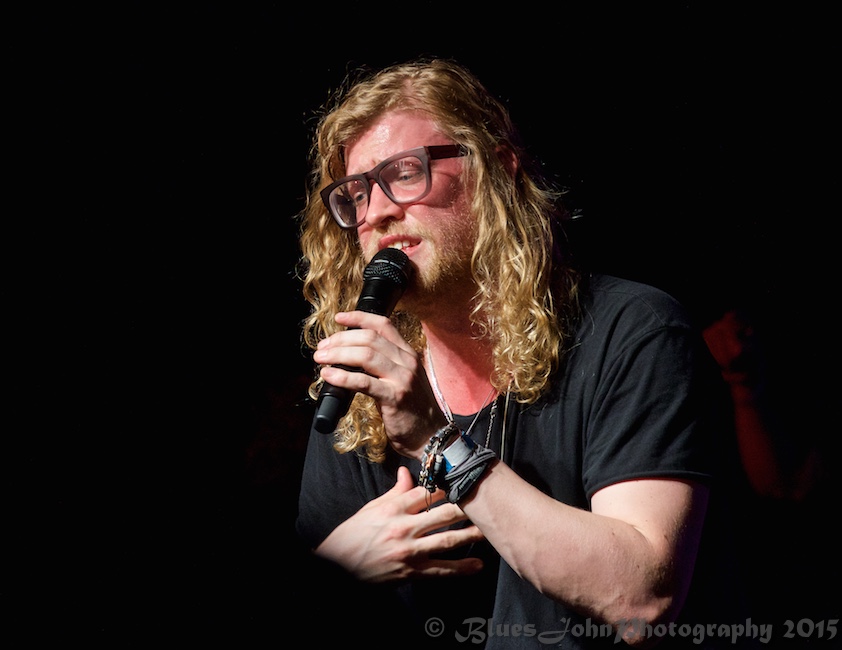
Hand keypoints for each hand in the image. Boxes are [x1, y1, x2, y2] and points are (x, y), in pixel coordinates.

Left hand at [313, 310, 446, 457]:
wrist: (430, 435)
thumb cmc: (411, 409)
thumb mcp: (402, 378)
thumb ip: (384, 365)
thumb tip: (349, 358)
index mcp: (408, 354)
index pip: (383, 325)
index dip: (359, 318)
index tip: (339, 318)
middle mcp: (407, 361)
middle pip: (369, 338)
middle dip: (341, 339)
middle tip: (322, 347)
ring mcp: (402, 378)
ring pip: (365, 355)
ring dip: (338, 354)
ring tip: (321, 359)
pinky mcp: (394, 397)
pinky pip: (363, 382)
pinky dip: (342, 377)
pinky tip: (329, 376)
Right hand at [315, 467, 484, 582]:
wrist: (336, 566)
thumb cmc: (352, 536)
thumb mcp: (371, 509)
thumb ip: (394, 493)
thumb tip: (408, 472)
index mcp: (393, 509)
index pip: (427, 493)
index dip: (448, 485)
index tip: (464, 479)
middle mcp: (404, 528)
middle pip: (443, 514)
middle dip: (467, 507)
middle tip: (488, 501)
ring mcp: (409, 552)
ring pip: (447, 541)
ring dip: (471, 535)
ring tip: (490, 530)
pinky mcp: (411, 572)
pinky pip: (441, 570)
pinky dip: (461, 569)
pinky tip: (477, 565)